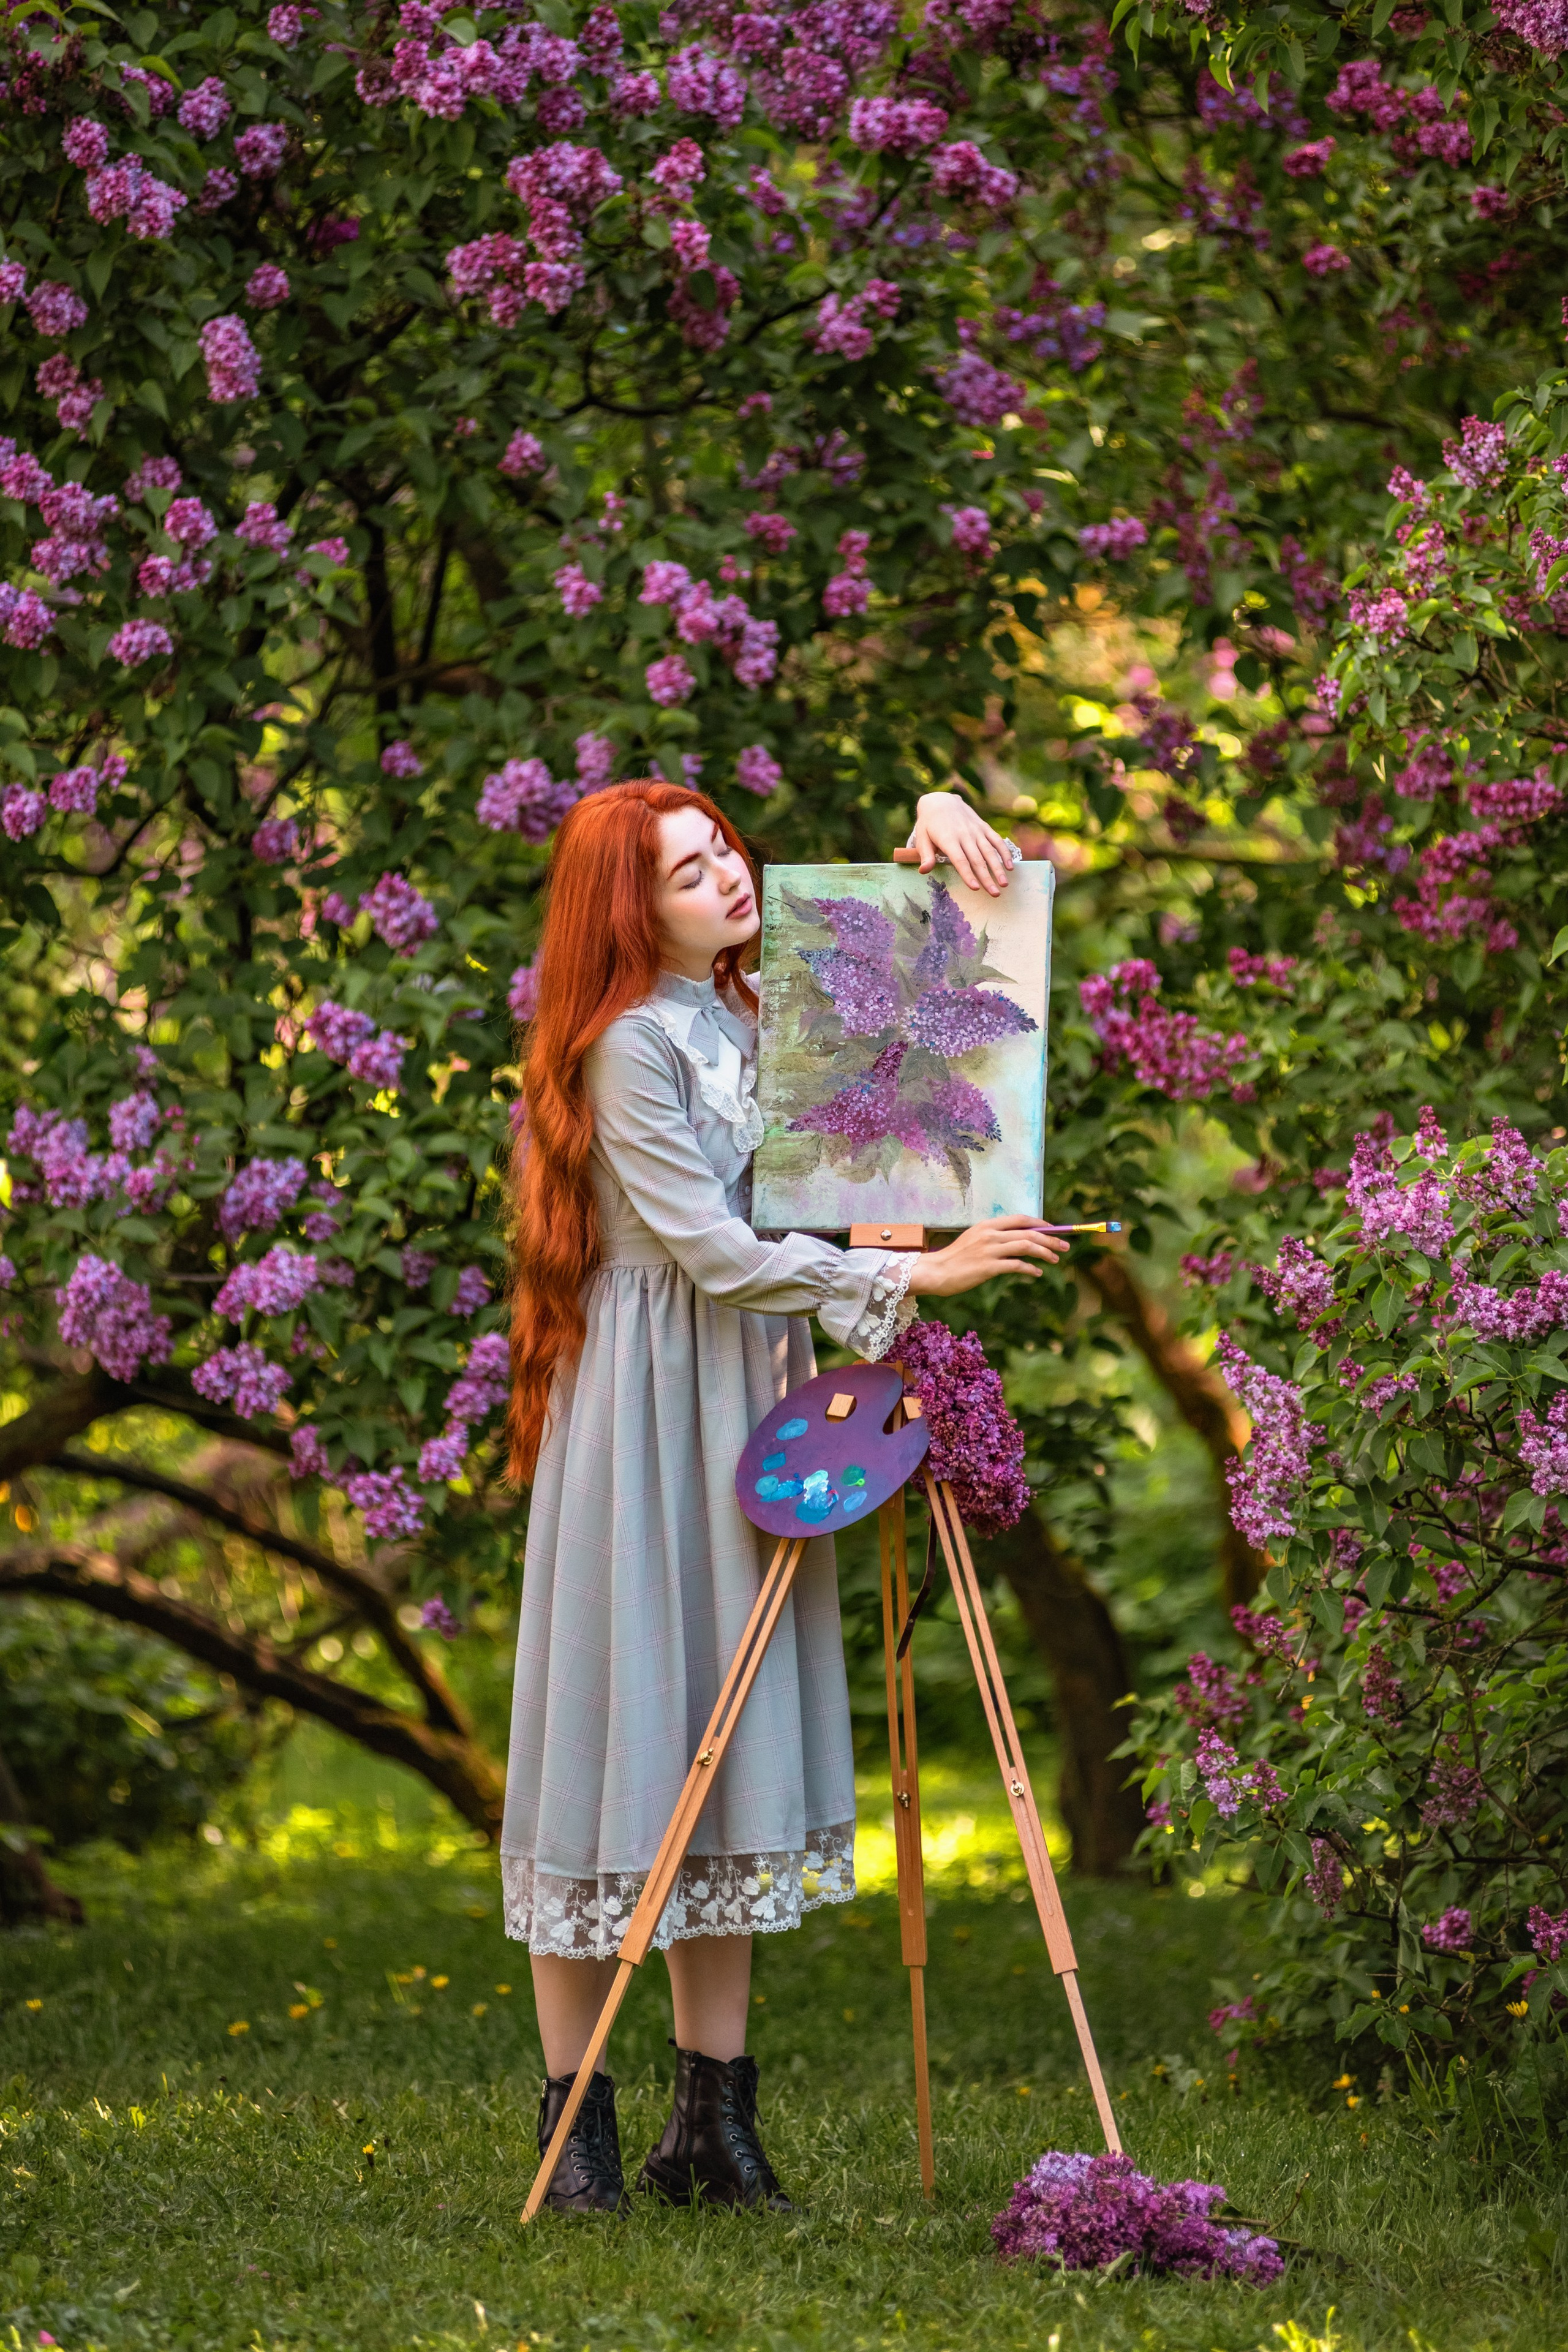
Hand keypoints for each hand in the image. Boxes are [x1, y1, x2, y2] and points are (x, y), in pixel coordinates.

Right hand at [906, 1216, 1068, 1297]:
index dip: (1039, 1223)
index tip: (1052, 1230)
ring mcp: (989, 1250)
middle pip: (1028, 1233)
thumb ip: (994, 1237)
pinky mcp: (988, 1267)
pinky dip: (1030, 1269)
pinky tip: (1037, 1273)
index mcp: (987, 1225)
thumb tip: (1017, 1240)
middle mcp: (990, 1234)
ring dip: (1045, 1252)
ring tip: (1055, 1259)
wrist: (936, 1272)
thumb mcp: (974, 1240)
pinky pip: (1016, 1265)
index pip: (1020, 1219)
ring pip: (1026, 1247)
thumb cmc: (955, 1259)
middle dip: (1050, 1239)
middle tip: (1064, 1246)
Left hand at [911, 791, 1016, 896]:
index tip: (975, 887)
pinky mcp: (984, 827)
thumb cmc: (929, 824)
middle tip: (994, 894)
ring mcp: (976, 830)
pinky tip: (1010, 866)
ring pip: (989, 851)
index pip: (960, 860)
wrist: (941, 801)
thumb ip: (926, 855)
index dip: (967, 874)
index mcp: (948, 839)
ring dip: (998, 868)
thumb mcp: (922, 838)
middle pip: (977, 859)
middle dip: (987, 878)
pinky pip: (996, 840)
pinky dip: (1004, 852)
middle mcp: (964, 835)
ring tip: (1005, 884)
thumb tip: (924, 871)